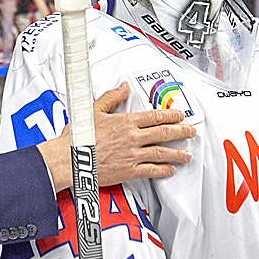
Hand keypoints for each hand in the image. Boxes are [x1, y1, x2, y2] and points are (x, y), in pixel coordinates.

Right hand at [37, 82, 195, 193]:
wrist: (68, 159)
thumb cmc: (78, 137)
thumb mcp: (93, 110)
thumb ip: (111, 97)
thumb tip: (123, 87)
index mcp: (126, 121)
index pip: (155, 116)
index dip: (171, 115)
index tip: (180, 115)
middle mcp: (133, 137)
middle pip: (164, 132)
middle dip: (181, 131)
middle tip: (190, 131)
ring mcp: (133, 155)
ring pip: (162, 152)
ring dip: (178, 153)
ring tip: (187, 154)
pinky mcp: (129, 171)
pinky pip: (152, 170)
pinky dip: (164, 170)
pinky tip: (170, 169)